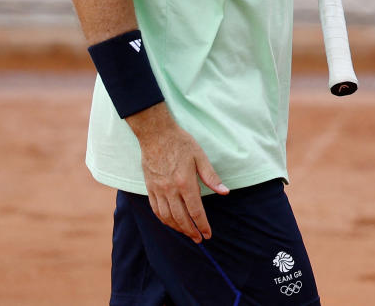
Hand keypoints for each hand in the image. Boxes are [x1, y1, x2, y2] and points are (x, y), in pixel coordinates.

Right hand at [128, 105, 228, 241]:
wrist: (156, 134)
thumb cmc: (181, 143)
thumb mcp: (200, 157)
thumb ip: (211, 177)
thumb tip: (225, 192)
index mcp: (185, 182)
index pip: (195, 211)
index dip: (202, 225)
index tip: (208, 234)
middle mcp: (170, 189)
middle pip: (181, 218)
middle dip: (191, 231)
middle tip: (199, 239)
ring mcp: (158, 190)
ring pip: (167, 217)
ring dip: (177, 228)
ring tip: (187, 233)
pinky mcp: (149, 188)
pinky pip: (155, 209)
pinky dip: (163, 220)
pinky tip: (170, 223)